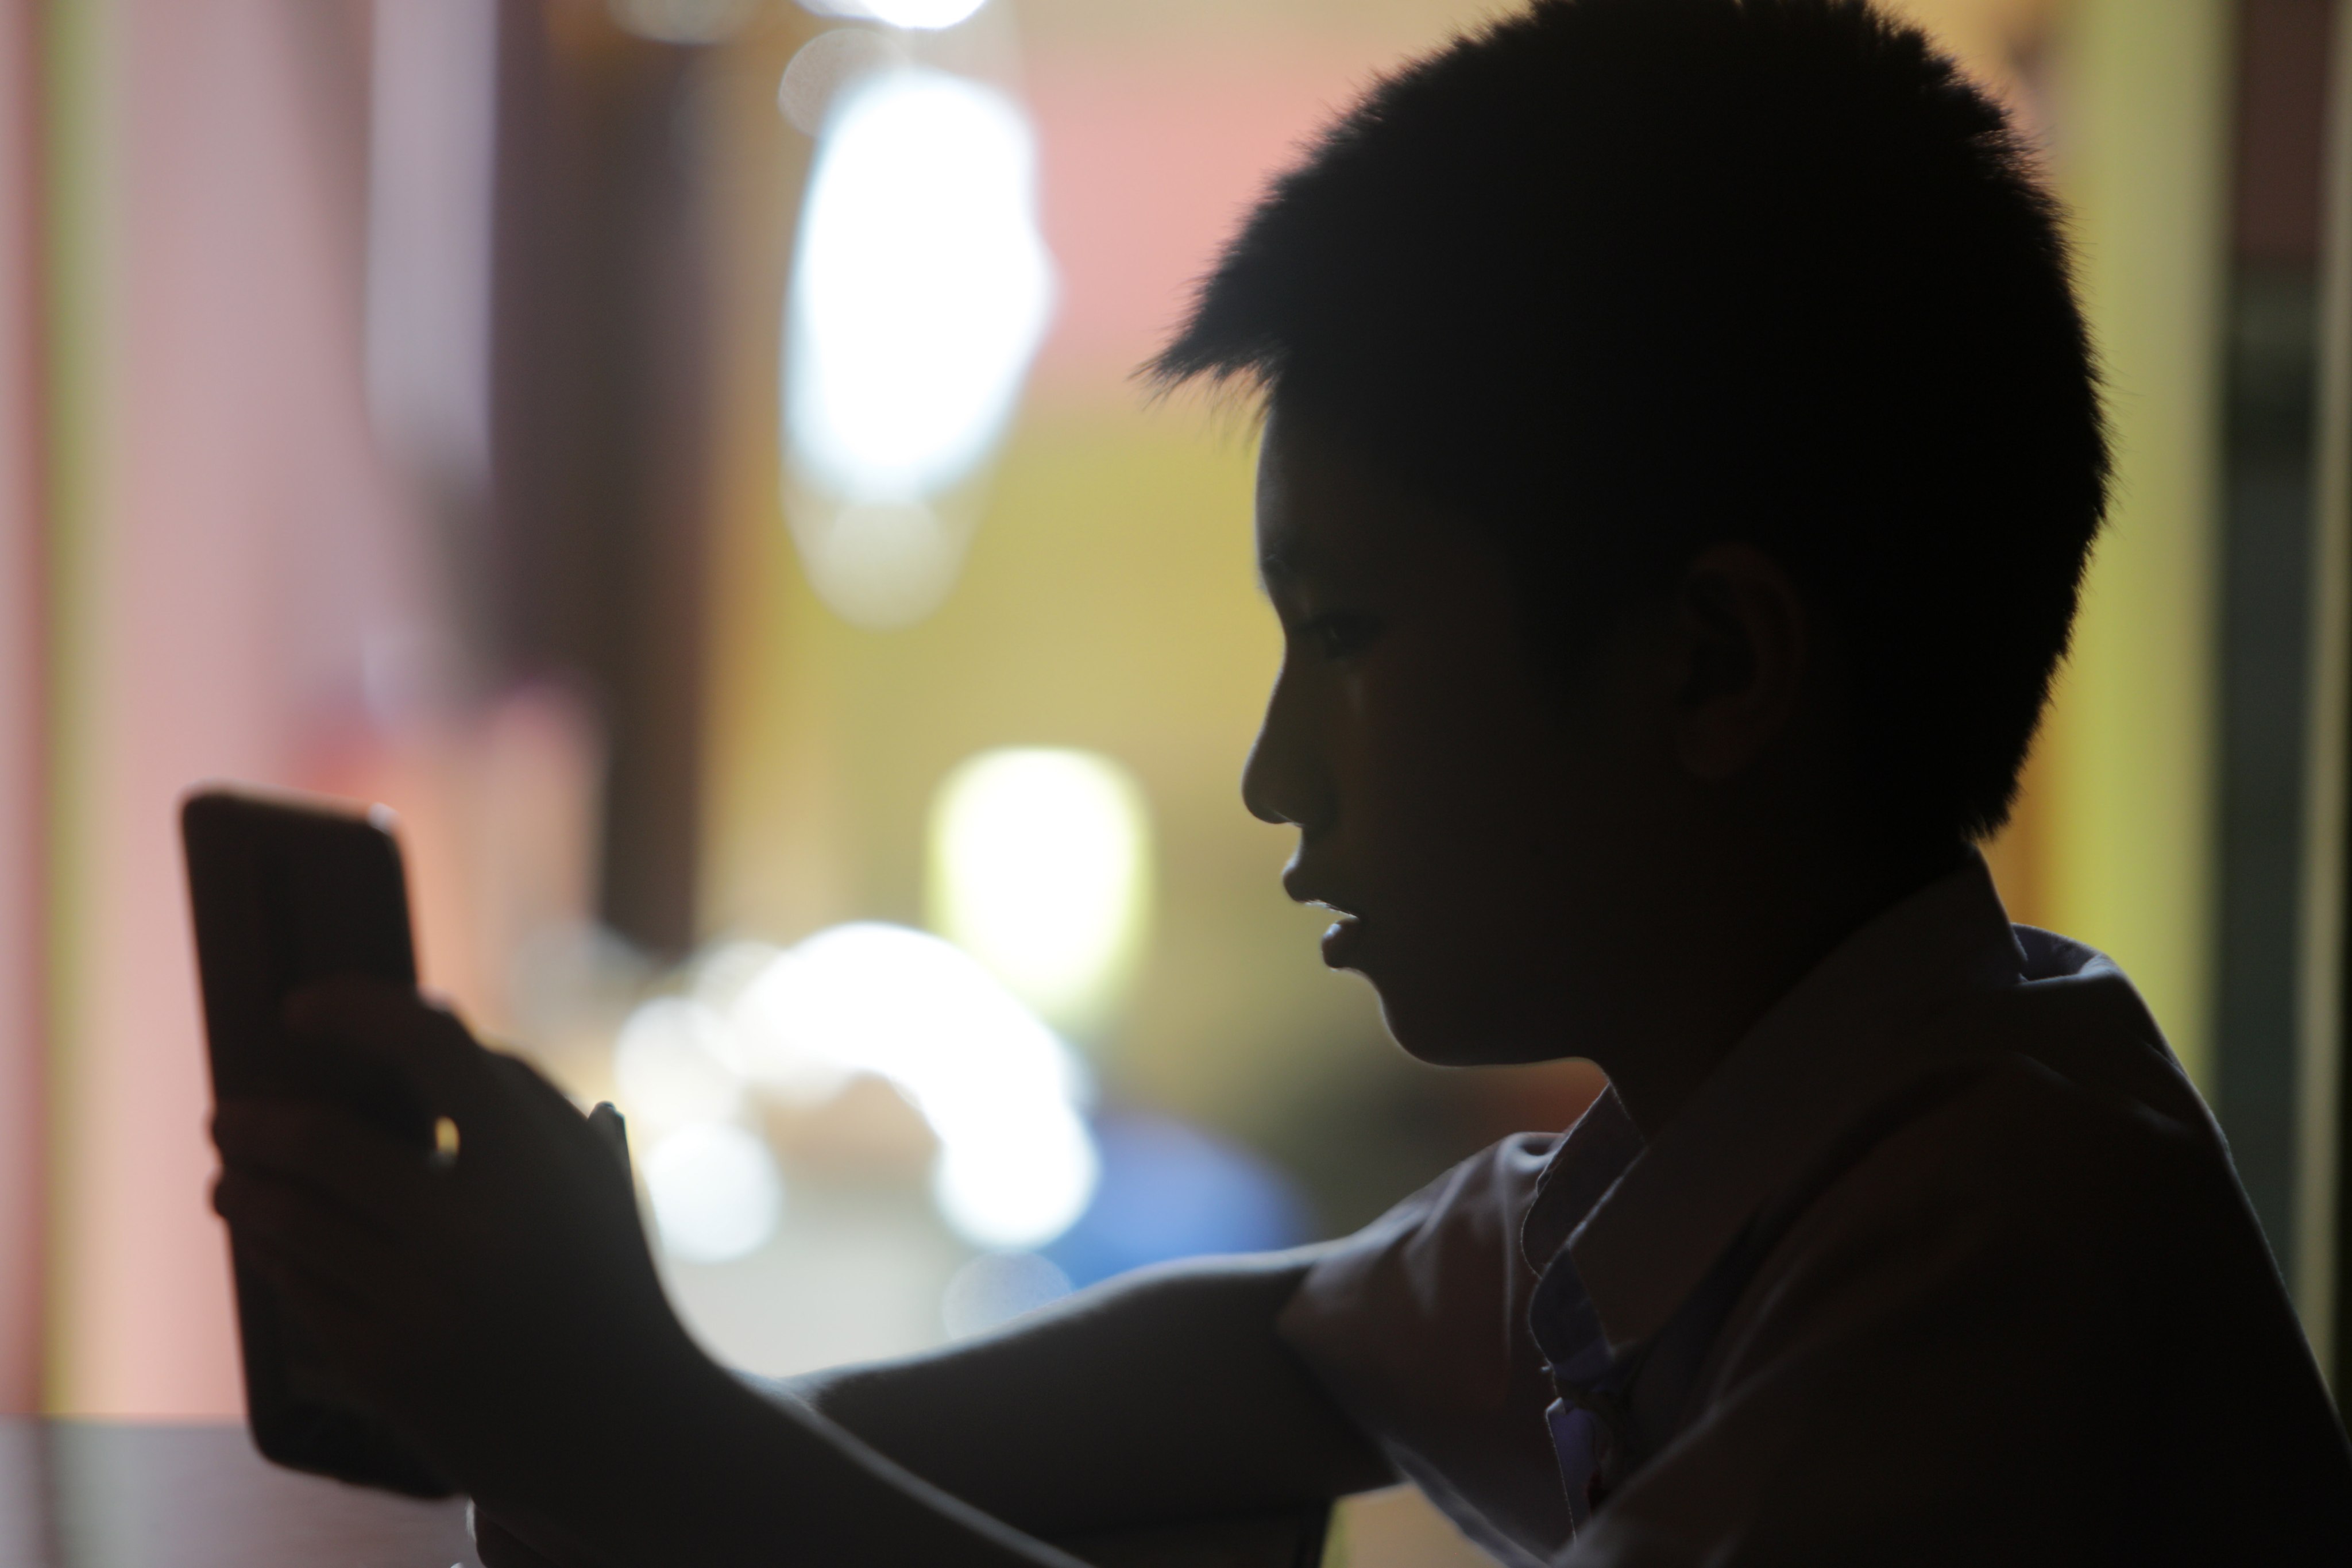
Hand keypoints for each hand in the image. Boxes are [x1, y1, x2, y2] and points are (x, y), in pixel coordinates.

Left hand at [210, 976, 703, 1516]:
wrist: (626, 1422)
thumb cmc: (605, 1274)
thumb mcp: (589, 1170)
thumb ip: (518, 1092)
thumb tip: (412, 1025)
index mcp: (536, 1162)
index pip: (426, 1044)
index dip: (354, 1009)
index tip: (301, 1006)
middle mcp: (473, 1229)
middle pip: (322, 1143)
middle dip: (256, 1124)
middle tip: (227, 1117)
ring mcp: (424, 1305)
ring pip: (293, 1222)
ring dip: (244, 1190)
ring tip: (229, 1181)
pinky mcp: (386, 1369)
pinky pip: (301, 1291)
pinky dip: (277, 1257)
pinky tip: (273, 1245)